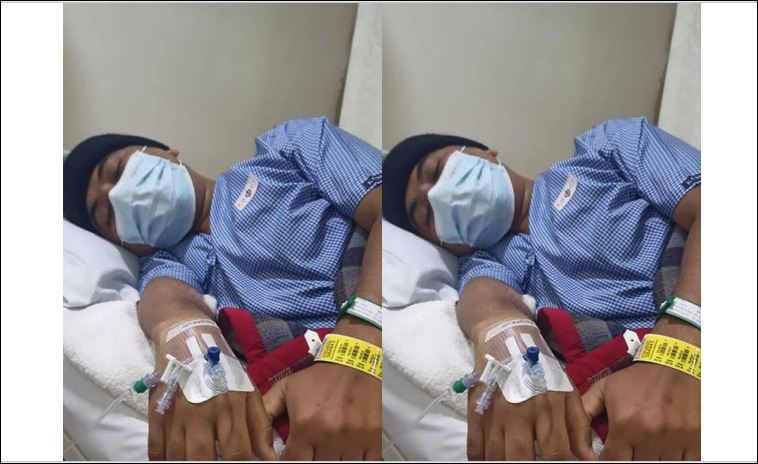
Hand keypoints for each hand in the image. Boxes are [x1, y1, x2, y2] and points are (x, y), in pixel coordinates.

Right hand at [147, 345, 276, 460]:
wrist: (188, 339)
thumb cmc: (224, 371)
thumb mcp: (249, 392)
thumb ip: (260, 427)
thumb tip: (269, 460)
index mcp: (230, 406)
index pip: (237, 452)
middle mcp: (202, 411)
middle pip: (204, 458)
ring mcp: (176, 413)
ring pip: (177, 457)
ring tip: (197, 461)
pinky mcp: (156, 413)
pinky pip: (156, 449)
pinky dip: (163, 460)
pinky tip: (174, 460)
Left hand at [263, 361, 381, 459]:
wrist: (352, 360)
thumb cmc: (317, 378)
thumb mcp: (284, 389)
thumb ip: (263, 416)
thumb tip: (260, 450)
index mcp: (305, 424)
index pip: (292, 463)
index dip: (290, 460)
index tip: (293, 454)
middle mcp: (329, 434)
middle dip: (311, 459)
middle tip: (311, 448)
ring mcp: (353, 438)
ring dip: (332, 460)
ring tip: (328, 448)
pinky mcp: (373, 437)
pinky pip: (365, 463)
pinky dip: (355, 461)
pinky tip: (347, 452)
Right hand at [467, 338, 595, 460]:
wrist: (506, 338)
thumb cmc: (541, 369)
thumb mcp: (567, 392)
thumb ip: (578, 427)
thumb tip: (588, 459)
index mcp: (547, 408)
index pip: (555, 453)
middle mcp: (520, 412)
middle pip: (522, 457)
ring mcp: (495, 412)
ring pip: (496, 455)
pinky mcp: (475, 410)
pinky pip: (474, 445)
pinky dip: (479, 459)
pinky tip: (489, 462)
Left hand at [582, 359, 699, 459]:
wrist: (675, 361)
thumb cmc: (637, 378)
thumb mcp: (604, 388)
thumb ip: (583, 412)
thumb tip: (577, 443)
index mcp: (624, 423)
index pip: (612, 462)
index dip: (609, 460)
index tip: (612, 453)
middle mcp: (649, 434)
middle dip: (632, 457)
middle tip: (632, 446)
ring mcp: (675, 438)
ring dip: (653, 458)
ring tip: (649, 444)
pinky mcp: (697, 439)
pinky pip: (687, 462)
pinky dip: (677, 458)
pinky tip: (668, 447)